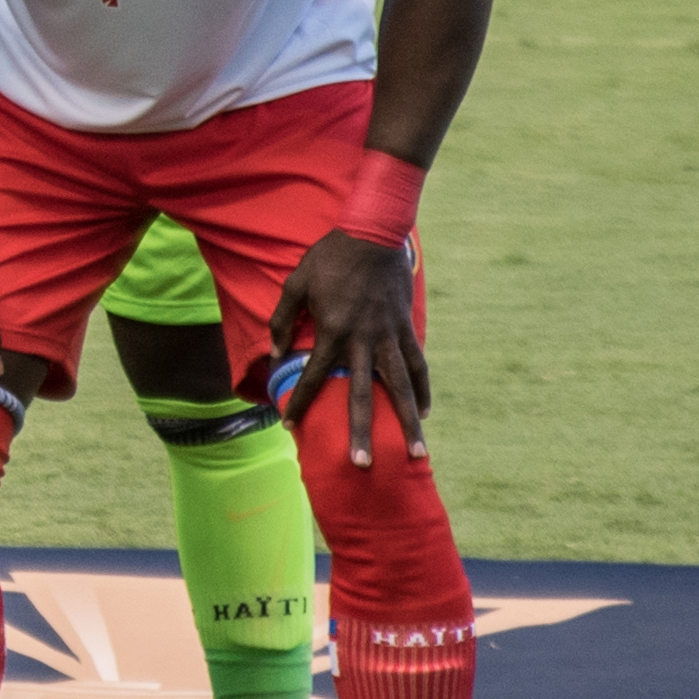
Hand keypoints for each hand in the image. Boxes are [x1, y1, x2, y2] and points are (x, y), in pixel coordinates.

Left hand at [269, 230, 428, 468]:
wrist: (373, 234)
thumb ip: (282, 321)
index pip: (314, 377)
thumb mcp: (295, 284)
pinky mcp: (407, 329)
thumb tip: (275, 354)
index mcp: (332, 332)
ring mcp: (390, 337)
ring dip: (407, 421)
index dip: (300, 403)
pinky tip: (423, 412)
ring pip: (401, 388)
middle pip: (363, 396)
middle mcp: (363, 341)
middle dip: (360, 431)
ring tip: (414, 453)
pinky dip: (422, 390)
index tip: (288, 426)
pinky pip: (418, 365)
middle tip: (359, 464)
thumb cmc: (329, 259)